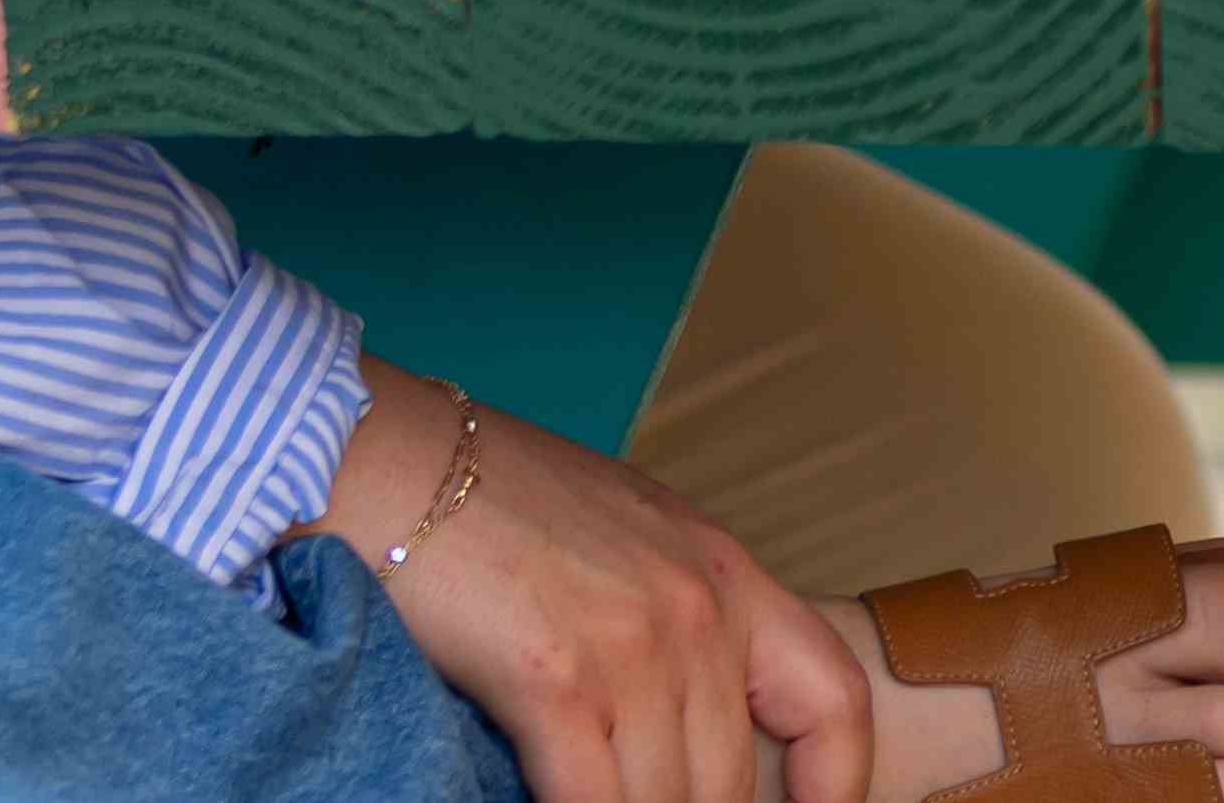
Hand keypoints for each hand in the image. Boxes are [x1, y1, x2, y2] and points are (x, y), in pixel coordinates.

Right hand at [323, 373, 816, 802]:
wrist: (387, 454)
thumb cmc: (487, 504)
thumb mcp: (620, 545)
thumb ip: (666, 627)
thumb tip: (675, 732)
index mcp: (723, 570)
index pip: (832, 697)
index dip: (836, 787)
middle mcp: (697, 606)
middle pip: (731, 784)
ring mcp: (634, 642)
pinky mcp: (558, 677)